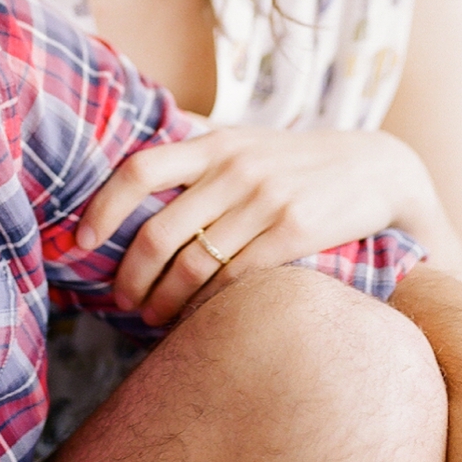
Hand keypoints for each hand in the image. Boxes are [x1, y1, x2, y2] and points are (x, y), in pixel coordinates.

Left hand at [75, 122, 439, 325]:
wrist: (378, 168)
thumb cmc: (299, 163)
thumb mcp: (248, 143)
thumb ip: (198, 158)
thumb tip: (127, 181)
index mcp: (217, 143)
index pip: (139, 169)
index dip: (102, 209)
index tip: (83, 243)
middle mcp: (237, 168)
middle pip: (159, 232)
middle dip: (131, 278)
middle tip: (123, 302)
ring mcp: (267, 200)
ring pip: (193, 264)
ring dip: (163, 302)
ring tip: (153, 318)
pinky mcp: (296, 232)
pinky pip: (235, 279)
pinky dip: (208, 305)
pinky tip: (197, 318)